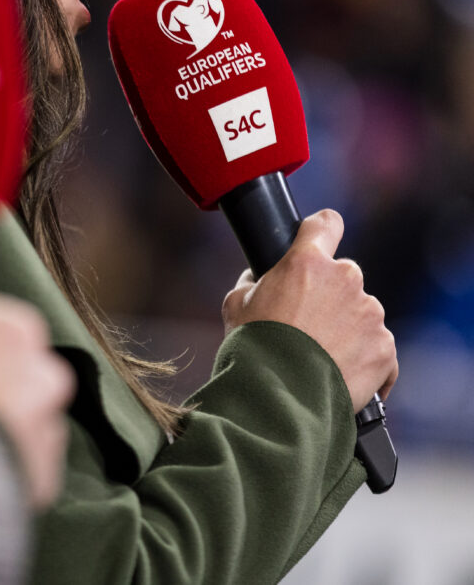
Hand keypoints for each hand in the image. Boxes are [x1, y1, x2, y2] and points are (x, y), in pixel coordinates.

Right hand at [222, 209, 397, 412]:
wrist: (279, 398)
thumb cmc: (252, 348)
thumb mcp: (235, 304)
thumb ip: (254, 282)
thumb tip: (260, 278)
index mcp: (307, 262)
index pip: (325, 224)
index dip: (321, 231)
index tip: (319, 240)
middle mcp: (346, 279)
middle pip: (343, 277)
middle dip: (329, 296)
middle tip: (306, 325)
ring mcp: (370, 314)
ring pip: (361, 313)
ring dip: (346, 328)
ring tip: (319, 358)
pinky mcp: (385, 348)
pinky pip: (377, 348)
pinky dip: (363, 360)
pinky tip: (338, 375)